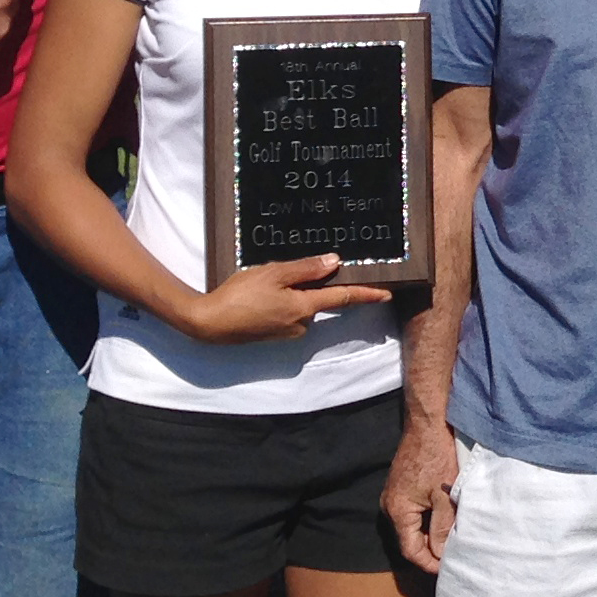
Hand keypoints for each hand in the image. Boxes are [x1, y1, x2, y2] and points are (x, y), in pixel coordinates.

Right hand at [170, 253, 391, 344]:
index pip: (342, 299)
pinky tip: (257, 295)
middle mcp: (301, 324)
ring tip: (260, 283)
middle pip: (317, 299)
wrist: (209, 324)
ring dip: (290, 291)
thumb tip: (335, 262)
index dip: (366, 294)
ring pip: (299, 304)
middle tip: (276, 272)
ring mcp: (287, 332)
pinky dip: (279, 301)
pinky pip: (286, 312)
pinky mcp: (273, 334)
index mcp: (304, 308)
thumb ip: (305, 269)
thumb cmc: (240, 295)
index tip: (387, 294)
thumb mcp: (273, 273)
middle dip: (307, 283)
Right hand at [384, 414, 461, 574]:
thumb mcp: (445, 496)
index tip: (446, 570)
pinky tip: (443, 521)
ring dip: (429, 536)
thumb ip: (442, 527)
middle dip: (429, 552)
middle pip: (408, 540)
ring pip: (411, 526)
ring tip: (450, 543)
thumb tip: (441, 554)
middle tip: (451, 560)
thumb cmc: (438, 456)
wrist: (429, 423)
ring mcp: (393, 495)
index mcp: (397, 511)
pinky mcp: (401, 486)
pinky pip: (412, 513)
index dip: (428, 564)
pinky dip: (426, 521)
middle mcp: (389, 505)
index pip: (410, 550)